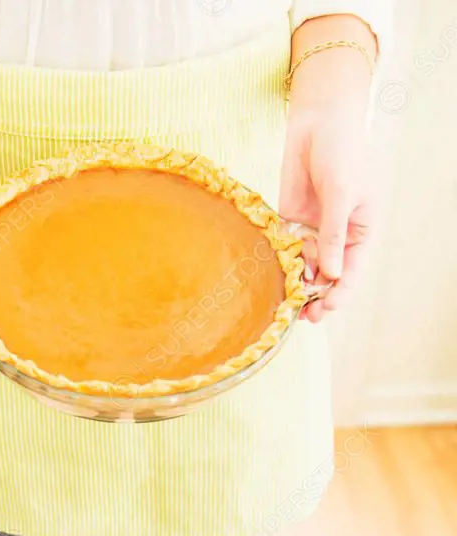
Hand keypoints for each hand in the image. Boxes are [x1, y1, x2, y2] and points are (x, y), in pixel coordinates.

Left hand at [279, 52, 374, 323]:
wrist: (319, 122)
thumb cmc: (342, 153)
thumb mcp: (342, 194)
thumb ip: (334, 234)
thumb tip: (330, 274)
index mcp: (359, 233)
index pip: (351, 272)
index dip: (340, 294)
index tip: (326, 309)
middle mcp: (336, 237)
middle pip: (326, 277)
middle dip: (317, 297)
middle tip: (305, 316)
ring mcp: (312, 231)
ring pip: (304, 269)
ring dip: (296, 287)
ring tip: (286, 303)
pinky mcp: (290, 222)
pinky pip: (285, 251)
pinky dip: (280, 267)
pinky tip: (272, 280)